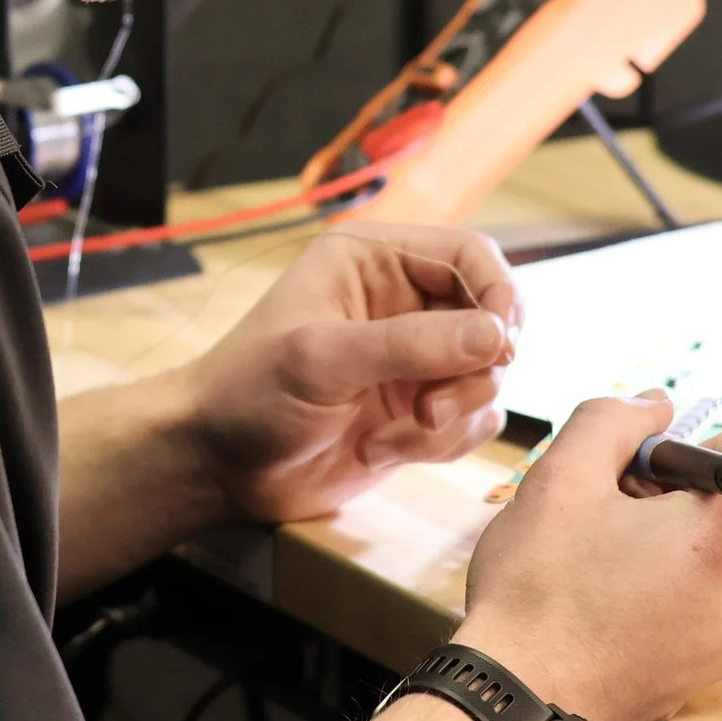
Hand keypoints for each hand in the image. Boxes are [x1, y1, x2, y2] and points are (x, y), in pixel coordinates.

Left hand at [172, 223, 521, 525]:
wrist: (219, 465)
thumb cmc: (250, 393)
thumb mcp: (322, 359)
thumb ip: (409, 345)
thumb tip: (496, 336)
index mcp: (374, 259)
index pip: (471, 255)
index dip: (499, 295)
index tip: (501, 346)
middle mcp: (401, 301)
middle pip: (492, 320)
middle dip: (474, 372)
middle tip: (433, 409)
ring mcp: (412, 358)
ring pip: (487, 376)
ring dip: (454, 414)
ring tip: (397, 435)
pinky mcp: (417, 408)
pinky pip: (473, 419)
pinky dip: (443, 442)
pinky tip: (383, 449)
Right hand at [454, 390, 721, 720]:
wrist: (521, 703)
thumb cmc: (540, 594)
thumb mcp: (561, 476)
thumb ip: (614, 419)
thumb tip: (656, 405)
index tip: (667, 465)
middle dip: (694, 488)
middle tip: (621, 508)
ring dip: (686, 533)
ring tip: (614, 554)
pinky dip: (684, 577)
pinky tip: (620, 592)